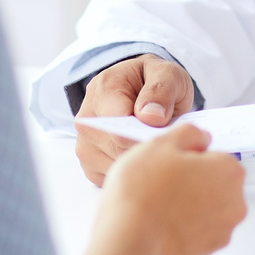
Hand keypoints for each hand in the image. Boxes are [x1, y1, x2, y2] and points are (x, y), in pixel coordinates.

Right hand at [70, 124, 246, 254]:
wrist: (126, 242)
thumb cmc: (141, 193)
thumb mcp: (161, 144)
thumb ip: (189, 134)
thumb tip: (199, 138)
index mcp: (229, 172)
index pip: (216, 156)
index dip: (189, 157)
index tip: (171, 163)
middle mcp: (233, 205)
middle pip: (214, 185)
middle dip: (193, 183)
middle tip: (161, 183)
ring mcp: (219, 234)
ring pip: (205, 212)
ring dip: (187, 207)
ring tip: (156, 206)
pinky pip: (193, 236)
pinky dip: (180, 231)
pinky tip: (158, 226)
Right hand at [73, 55, 197, 186]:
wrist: (141, 88)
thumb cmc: (153, 81)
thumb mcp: (167, 74)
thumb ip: (161, 91)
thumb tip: (152, 117)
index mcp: (102, 90)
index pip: (121, 131)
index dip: (148, 138)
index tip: (169, 137)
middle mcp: (86, 120)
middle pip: (119, 152)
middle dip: (148, 151)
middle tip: (170, 142)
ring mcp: (85, 145)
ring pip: (117, 169)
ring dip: (142, 165)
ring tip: (159, 148)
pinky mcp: (90, 165)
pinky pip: (114, 180)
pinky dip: (133, 175)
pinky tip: (146, 160)